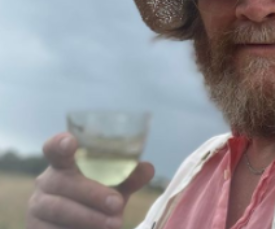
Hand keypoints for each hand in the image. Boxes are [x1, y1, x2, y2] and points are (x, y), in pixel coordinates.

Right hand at [26, 132, 154, 228]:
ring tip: (115, 224)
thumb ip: (129, 177)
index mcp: (63, 164)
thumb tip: (148, 168)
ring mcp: (36, 207)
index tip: (70, 142)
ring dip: (89, 218)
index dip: (59, 143)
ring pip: (60, 210)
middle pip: (65, 183)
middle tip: (118, 204)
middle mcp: (46, 182)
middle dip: (93, 194)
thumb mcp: (114, 188)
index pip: (54, 148)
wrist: (79, 228)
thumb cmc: (97, 199)